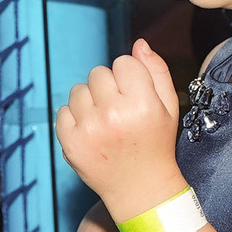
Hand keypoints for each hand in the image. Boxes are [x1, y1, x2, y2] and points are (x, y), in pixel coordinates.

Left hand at [55, 41, 185, 218]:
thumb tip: (139, 44)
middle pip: (99, 73)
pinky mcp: (70, 143)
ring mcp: (89, 130)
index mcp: (142, 104)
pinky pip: (63, 111)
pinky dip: (75, 118)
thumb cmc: (156, 144)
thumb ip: (157, 71)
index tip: (135, 95)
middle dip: (109, 87)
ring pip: (78, 90)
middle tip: (120, 110)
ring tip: (104, 121)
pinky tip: (92, 132)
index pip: (124, 62)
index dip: (130, 76)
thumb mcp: (168, 106)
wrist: (139, 188)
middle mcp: (114, 115)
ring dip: (90, 100)